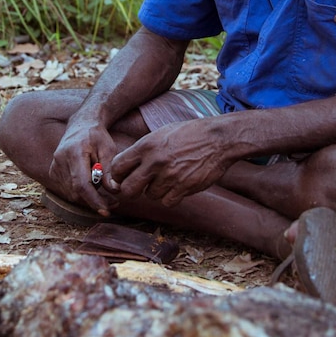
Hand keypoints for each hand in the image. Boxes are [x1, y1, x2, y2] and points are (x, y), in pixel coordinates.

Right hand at [48, 117, 119, 215]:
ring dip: (87, 195)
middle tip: (113, 201)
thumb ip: (109, 171)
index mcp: (74, 152)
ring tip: (101, 186)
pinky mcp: (52, 171)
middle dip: (94, 200)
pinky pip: (66, 190)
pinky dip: (79, 191)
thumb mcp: (108, 149)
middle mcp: (60, 160)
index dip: (93, 200)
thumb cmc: (97, 136)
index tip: (106, 211)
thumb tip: (114, 191)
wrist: (80, 125)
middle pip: (76, 192)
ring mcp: (54, 166)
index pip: (81, 184)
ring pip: (71, 193)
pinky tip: (89, 182)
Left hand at [110, 119, 232, 205]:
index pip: (116, 167)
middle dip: (131, 191)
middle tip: (139, 187)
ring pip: (149, 196)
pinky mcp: (184, 187)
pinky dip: (171, 197)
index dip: (117, 176)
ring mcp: (170, 175)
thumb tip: (120, 169)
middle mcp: (155, 161)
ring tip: (167, 179)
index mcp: (145, 146)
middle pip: (128, 189)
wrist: (219, 138)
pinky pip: (167, 202)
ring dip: (155, 191)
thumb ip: (140, 151)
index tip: (123, 178)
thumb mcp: (159, 134)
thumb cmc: (187, 135)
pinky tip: (177, 186)